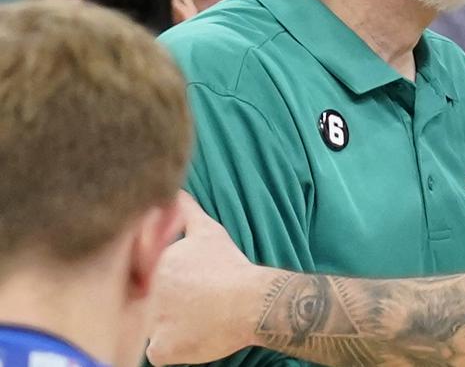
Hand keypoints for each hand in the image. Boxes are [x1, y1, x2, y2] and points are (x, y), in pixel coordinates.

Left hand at [147, 193, 262, 365]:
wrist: (252, 302)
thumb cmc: (230, 266)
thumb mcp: (207, 232)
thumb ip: (186, 211)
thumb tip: (176, 191)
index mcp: (150, 266)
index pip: (135, 274)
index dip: (154, 278)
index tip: (180, 281)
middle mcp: (145, 295)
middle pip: (140, 302)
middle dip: (157, 301)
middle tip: (188, 300)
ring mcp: (150, 323)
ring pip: (145, 327)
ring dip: (162, 323)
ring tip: (192, 316)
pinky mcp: (161, 348)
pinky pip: (156, 351)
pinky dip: (170, 347)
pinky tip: (190, 333)